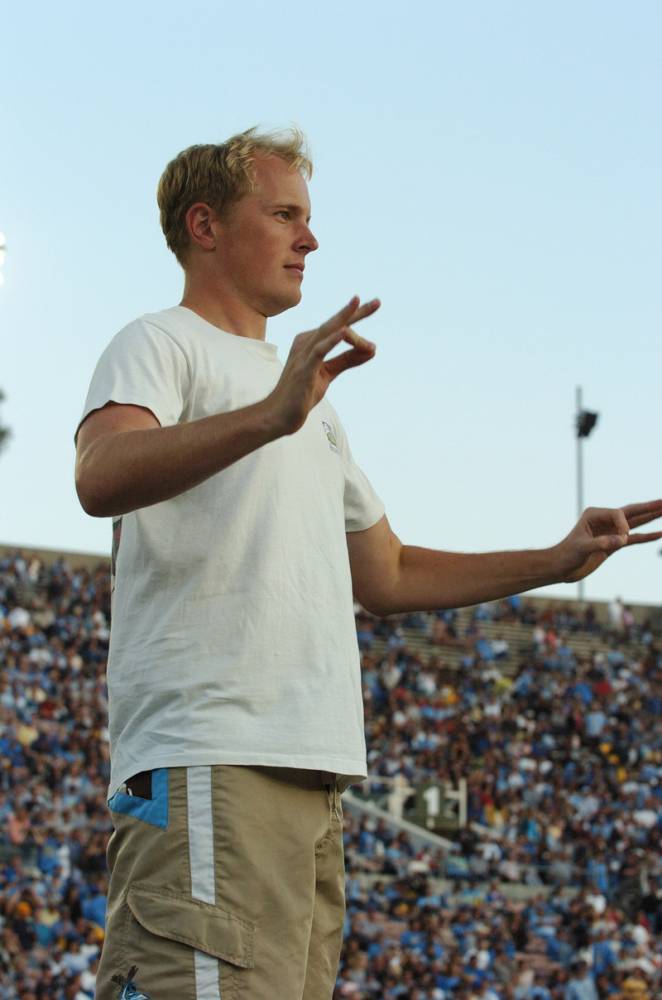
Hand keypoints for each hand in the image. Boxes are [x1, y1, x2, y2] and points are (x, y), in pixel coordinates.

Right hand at [267, 295, 379, 434]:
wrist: (280, 415)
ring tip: (361, 306)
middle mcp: (305, 343)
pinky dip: (332, 340)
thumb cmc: (302, 393)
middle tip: (377, 301)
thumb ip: (347, 360)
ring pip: (328, 333)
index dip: (356, 314)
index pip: (337, 326)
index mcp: (310, 342)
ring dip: (348, 324)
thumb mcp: (329, 373)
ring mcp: (303, 355)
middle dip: (356, 312)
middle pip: (334, 324)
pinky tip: (345, 332)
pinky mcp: (303, 369)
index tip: (375, 304)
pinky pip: (319, 351)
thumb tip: (372, 349)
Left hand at [553, 500, 661, 582]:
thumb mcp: (581, 548)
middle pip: (632, 512)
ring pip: (635, 523)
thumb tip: (621, 540)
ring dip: (651, 518)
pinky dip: (647, 536)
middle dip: (650, 507)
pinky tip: (660, 533)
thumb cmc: (566, 556)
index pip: (618, 514)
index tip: (620, 541)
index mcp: (594, 514)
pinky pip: (634, 538)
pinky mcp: (614, 544)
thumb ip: (601, 543)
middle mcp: (604, 520)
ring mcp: (610, 532)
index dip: (623, 526)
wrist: (561, 568)